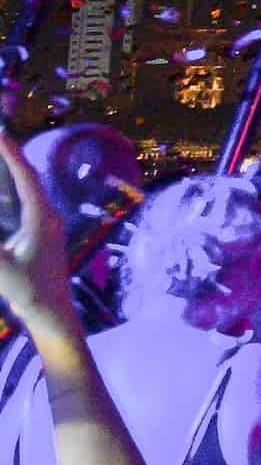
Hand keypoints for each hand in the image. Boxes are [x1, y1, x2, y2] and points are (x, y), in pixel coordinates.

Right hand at [0, 146, 75, 339]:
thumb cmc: (29, 291)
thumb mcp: (0, 267)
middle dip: (8, 156)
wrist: (51, 312)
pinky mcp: (39, 232)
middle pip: (27, 177)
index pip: (25, 177)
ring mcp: (45, 223)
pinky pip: (23, 202)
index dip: (10, 153)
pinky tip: (1, 186)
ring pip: (26, 189)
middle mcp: (47, 215)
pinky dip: (10, 189)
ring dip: (9, 171)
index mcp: (42, 218)